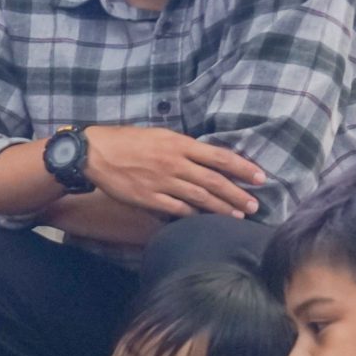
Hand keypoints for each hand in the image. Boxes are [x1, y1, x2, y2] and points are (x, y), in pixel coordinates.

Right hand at [81, 125, 266, 219]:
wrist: (94, 153)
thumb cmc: (126, 140)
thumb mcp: (159, 135)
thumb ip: (182, 147)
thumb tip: (203, 158)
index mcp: (179, 144)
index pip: (219, 157)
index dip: (242, 168)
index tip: (260, 177)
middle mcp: (175, 164)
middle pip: (214, 181)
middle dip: (237, 194)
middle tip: (254, 205)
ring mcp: (162, 183)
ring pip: (199, 198)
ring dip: (220, 208)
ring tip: (237, 216)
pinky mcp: (148, 199)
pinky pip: (176, 209)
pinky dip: (192, 215)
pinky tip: (204, 220)